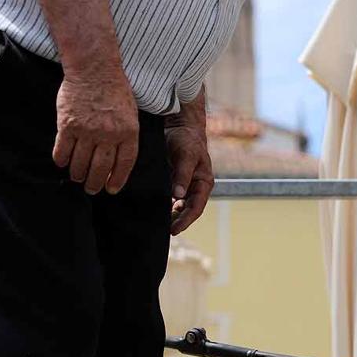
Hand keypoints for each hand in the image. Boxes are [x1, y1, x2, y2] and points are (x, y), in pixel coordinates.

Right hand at [52, 63, 138, 194]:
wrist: (94, 69)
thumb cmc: (115, 90)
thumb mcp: (131, 114)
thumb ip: (126, 135)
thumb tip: (119, 159)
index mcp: (128, 132)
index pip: (124, 164)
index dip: (117, 179)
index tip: (112, 189)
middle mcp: (108, 134)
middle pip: (101, 167)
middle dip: (96, 183)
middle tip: (92, 189)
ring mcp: (87, 130)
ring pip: (81, 162)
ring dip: (78, 174)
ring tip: (77, 178)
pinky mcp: (67, 124)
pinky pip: (62, 149)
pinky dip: (61, 159)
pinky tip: (62, 163)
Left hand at [166, 95, 213, 235]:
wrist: (178, 124)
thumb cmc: (187, 138)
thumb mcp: (185, 155)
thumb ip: (181, 175)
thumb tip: (178, 196)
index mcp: (203, 183)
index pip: (196, 208)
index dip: (186, 221)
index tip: (174, 231)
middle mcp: (195, 186)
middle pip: (187, 210)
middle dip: (177, 222)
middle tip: (162, 231)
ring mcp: (184, 184)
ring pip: (178, 206)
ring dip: (170, 215)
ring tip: (157, 224)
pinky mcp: (173, 180)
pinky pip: (169, 197)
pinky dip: (163, 204)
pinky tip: (153, 209)